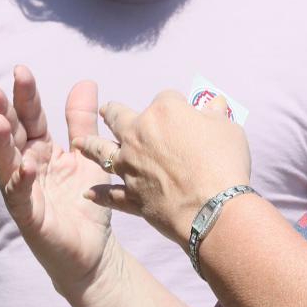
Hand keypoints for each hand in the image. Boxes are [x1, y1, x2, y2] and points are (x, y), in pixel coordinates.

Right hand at [0, 66, 113, 295]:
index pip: (30, 118)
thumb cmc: (85, 202)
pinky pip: (20, 197)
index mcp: (41, 150)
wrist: (94, 251)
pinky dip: (20, 181)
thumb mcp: (88, 154)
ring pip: (5, 164)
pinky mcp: (29, 218)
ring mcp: (24, 193)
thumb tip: (84, 81)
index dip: (24, 96)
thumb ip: (81, 121)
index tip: (20, 70)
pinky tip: (25, 165)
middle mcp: (26, 167)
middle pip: (9, 135)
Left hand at [73, 91, 250, 246]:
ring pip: (102, 152)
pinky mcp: (131, 196)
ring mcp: (130, 166)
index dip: (178, 105)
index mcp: (164, 112)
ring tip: (78, 142)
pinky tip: (89, 194)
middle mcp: (139, 134)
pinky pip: (110, 194)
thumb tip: (213, 105)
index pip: (167, 98)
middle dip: (114, 112)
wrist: (213, 209)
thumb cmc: (225, 163)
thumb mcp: (228, 129)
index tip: (186, 114)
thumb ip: (215, 115)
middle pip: (120, 116)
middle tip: (108, 110)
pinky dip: (100, 195)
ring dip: (89, 146)